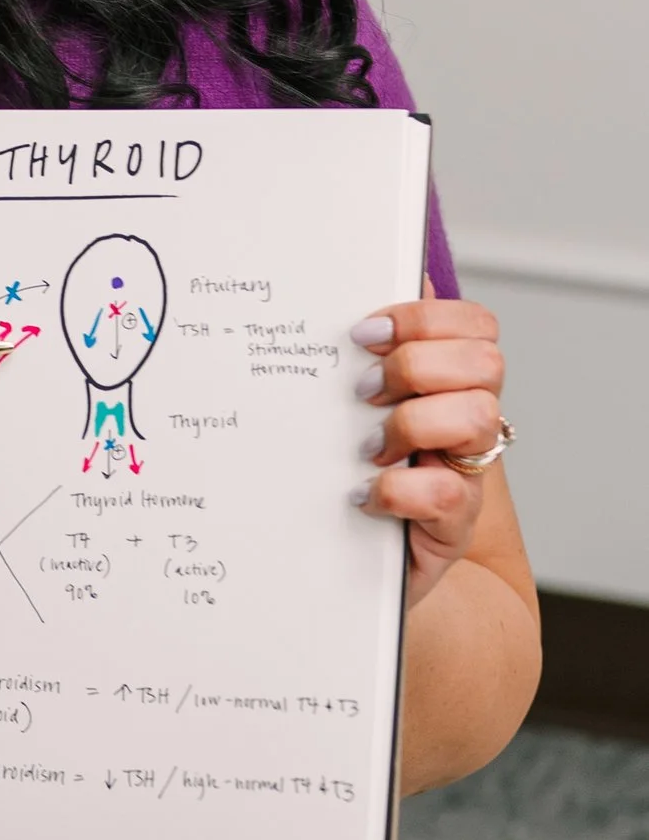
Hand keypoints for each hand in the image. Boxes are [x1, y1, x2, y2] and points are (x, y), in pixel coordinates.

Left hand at [351, 298, 506, 609]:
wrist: (355, 563)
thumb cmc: (355, 471)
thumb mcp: (354, 407)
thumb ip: (374, 349)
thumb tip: (388, 276)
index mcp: (451, 382)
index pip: (475, 324)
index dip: (424, 317)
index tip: (363, 334)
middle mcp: (470, 422)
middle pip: (485, 361)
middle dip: (416, 365)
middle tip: (364, 393)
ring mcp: (467, 473)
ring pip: (479, 416)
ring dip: (412, 423)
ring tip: (368, 446)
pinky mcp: (453, 526)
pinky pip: (450, 492)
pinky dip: (399, 488)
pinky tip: (363, 494)